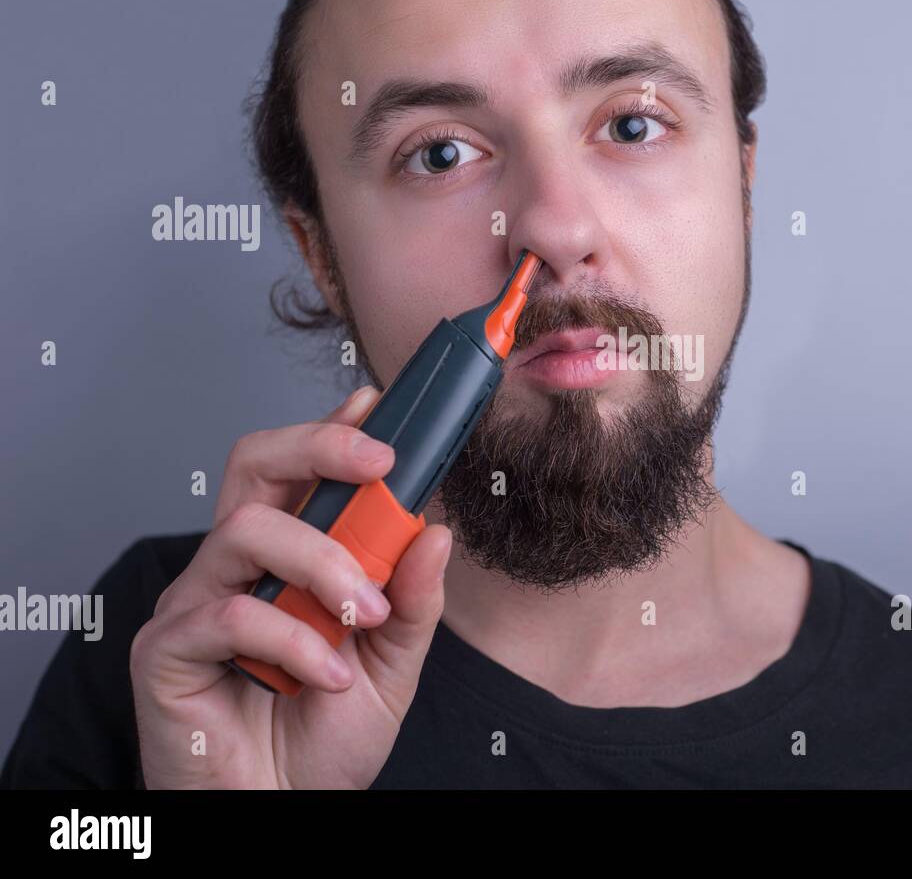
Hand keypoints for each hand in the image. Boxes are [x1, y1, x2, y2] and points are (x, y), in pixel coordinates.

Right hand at [129, 387, 451, 787]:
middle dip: (319, 447)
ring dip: (323, 563)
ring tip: (365, 615)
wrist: (283, 814)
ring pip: (247, 528)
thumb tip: (435, 530)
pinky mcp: (166, 650)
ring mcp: (196, 603)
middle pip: (255, 464)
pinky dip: (293, 641)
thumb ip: (413, 601)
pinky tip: (326, 677)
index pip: (299, 471)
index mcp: (286, 558)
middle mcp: (235, 567)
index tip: (376, 406)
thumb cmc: (323, 738)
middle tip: (378, 467)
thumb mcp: (391, 664)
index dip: (332, 430)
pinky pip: (230, 616)